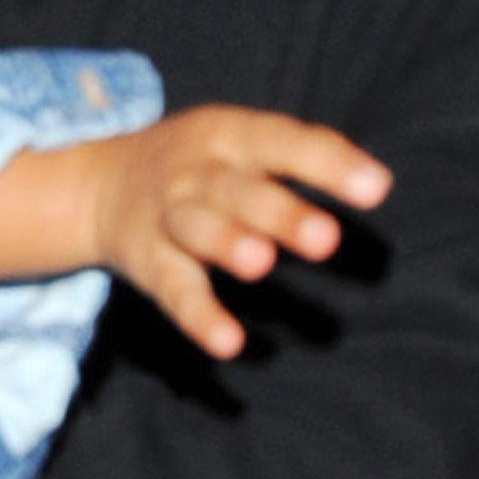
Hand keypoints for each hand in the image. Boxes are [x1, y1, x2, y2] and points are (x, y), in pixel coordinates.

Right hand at [0, 109, 389, 361]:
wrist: (101, 184)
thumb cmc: (204, 164)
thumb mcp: (243, 141)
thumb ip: (301, 157)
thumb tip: (377, 182)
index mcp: (230, 136)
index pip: (283, 142)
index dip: (329, 163)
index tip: (377, 188)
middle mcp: (197, 173)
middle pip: (236, 190)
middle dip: (278, 213)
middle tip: (326, 240)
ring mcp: (168, 218)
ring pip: (197, 230)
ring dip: (227, 245)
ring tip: (261, 265)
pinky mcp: (149, 264)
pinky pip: (174, 291)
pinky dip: (199, 317)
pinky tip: (230, 343)